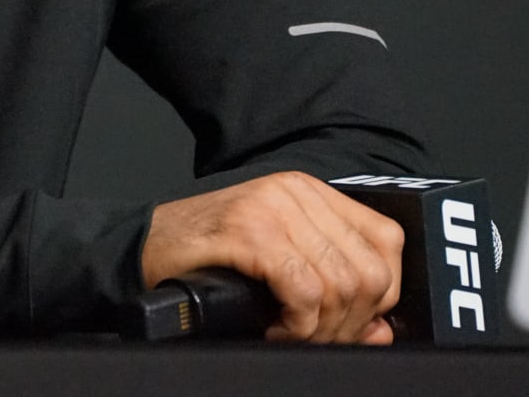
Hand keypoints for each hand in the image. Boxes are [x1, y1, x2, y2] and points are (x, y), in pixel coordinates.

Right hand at [142, 171, 403, 344]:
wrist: (142, 247)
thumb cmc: (207, 256)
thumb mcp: (279, 261)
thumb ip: (330, 284)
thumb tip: (382, 330)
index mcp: (309, 192)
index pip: (387, 241)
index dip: (382, 295)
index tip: (354, 321)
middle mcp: (295, 192)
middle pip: (369, 272)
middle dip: (350, 322)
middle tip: (315, 337)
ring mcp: (271, 209)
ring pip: (340, 286)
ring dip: (321, 328)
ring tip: (290, 333)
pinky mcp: (248, 232)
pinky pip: (304, 291)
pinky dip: (297, 325)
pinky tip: (274, 327)